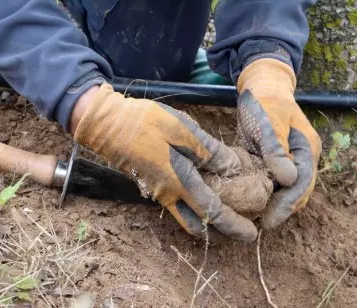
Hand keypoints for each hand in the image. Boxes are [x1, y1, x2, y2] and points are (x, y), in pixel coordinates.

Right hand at [72, 84, 257, 241]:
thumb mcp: (182, 129)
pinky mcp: (151, 184)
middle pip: (198, 225)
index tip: (251, 233)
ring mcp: (157, 191)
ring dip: (206, 218)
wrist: (106, 124)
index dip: (234, 225)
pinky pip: (177, 204)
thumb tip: (232, 168)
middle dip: (220, 230)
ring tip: (227, 209)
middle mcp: (168, 194)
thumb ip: (208, 150)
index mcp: (180, 182)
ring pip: (186, 216)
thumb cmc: (145, 123)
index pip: (213, 212)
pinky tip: (205, 190)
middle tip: (240, 225)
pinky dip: (194, 205)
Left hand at [236, 58, 321, 228]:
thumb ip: (277, 149)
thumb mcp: (270, 121)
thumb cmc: (265, 101)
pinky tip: (246, 204)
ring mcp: (289, 162)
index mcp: (307, 149)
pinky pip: (270, 184)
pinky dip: (262, 195)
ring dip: (271, 205)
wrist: (260, 86)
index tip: (269, 221)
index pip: (302, 184)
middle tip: (259, 225)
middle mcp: (301, 159)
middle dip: (280, 210)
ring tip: (251, 220)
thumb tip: (288, 179)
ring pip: (283, 191)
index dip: (287, 205)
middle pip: (296, 193)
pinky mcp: (273, 162)